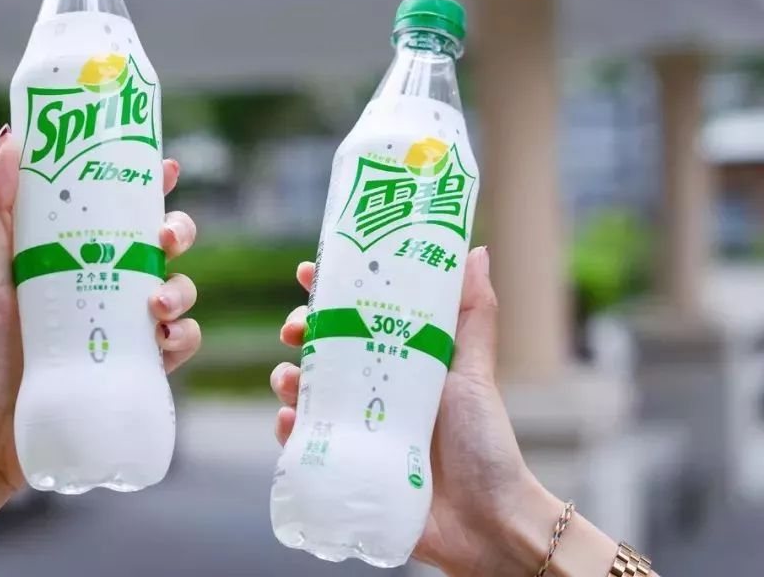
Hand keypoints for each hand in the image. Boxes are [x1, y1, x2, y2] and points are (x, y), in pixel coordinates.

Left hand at [0, 125, 199, 492]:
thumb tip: (9, 139)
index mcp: (75, 256)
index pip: (121, 210)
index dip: (150, 185)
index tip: (165, 166)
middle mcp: (106, 286)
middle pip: (163, 246)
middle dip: (177, 232)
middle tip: (165, 237)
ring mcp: (123, 328)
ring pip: (179, 291)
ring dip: (181, 287)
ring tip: (155, 302)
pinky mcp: (135, 369)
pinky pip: (180, 345)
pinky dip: (182, 337)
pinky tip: (162, 339)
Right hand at [271, 247, 556, 575]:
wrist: (485, 521)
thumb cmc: (485, 444)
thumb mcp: (475, 370)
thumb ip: (473, 314)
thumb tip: (475, 251)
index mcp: (400, 360)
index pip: (357, 314)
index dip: (329, 291)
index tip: (307, 271)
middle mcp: (374, 390)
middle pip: (322, 349)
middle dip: (300, 331)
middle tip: (294, 328)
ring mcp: (356, 427)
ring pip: (305, 392)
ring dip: (287, 379)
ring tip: (288, 379)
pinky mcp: (344, 465)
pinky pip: (303, 443)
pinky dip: (288, 429)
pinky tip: (289, 420)